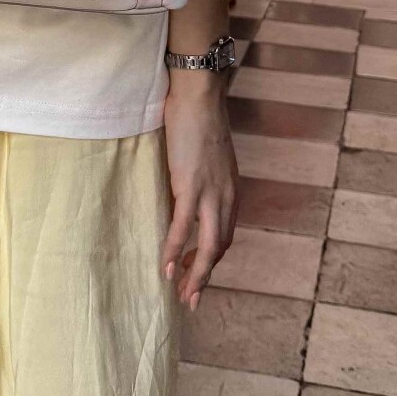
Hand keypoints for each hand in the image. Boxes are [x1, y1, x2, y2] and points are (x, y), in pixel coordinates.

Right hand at [160, 77, 239, 308]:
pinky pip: (182, 227)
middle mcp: (227, 198)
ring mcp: (211, 194)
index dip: (210, 259)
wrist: (199, 96)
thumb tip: (185, 194)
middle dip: (205, 277)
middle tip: (191, 299)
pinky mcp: (191, 186)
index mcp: (230, 191)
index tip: (194, 273)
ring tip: (182, 294)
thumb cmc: (199, 120)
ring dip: (195, 275)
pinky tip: (165, 267)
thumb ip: (203, 179)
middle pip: (220, 248)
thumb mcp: (208, 157)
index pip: (224, 235)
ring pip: (208, 247)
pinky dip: (174, 250)